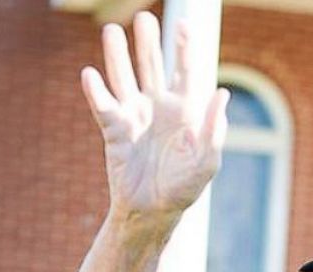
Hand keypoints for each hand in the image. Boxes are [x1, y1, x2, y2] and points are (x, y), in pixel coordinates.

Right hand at [80, 11, 228, 226]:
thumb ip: (214, 128)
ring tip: (113, 31)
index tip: (185, 25)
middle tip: (143, 18)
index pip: (185, 71)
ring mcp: (135, 115)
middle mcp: (158, 107)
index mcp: (183, 112)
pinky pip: (103, 104)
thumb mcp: (206, 162)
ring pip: (124, 76)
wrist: (152, 212)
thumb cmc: (183, 190)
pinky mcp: (113, 129)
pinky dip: (95, 90)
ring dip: (117, 54)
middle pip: (151, 64)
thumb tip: (222, 93)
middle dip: (148, 41)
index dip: (185, 48)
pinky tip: (90, 75)